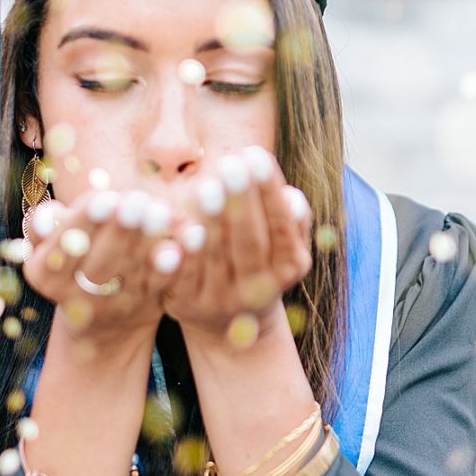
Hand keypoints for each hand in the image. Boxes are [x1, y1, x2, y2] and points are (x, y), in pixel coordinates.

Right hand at [22, 188, 185, 349]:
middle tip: (137, 202)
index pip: (62, 247)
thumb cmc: (75, 258)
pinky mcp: (145, 307)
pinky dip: (173, 262)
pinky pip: (161, 284)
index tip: (104, 198)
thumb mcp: (52, 244)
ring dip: (148, 242)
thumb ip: (46, 225)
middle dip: (120, 230)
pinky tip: (185, 238)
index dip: (84, 222)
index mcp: (45, 274)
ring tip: (160, 212)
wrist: (101, 319)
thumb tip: (47, 213)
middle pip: (99, 263)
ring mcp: (113, 306)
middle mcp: (75, 297)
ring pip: (132, 273)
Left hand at [162, 145, 313, 345]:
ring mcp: (222, 300)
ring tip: (207, 185)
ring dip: (212, 221)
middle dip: (241, 203)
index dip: (268, 192)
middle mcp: (259, 289)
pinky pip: (184, 275)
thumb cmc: (256, 260)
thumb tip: (293, 197)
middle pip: (250, 242)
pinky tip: (182, 226)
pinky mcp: (187, 304)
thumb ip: (290, 220)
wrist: (227, 320)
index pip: (281, 226)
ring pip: (217, 257)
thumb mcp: (281, 244)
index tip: (257, 155)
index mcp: (289, 267)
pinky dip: (184, 252)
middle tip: (231, 165)